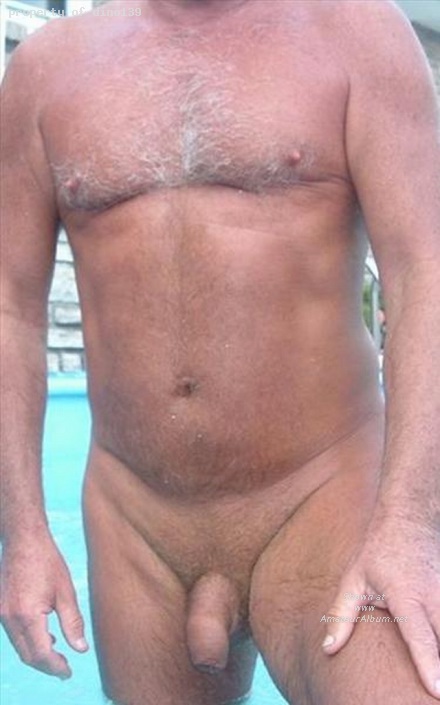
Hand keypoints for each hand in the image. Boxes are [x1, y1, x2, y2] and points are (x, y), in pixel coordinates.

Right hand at [0, 531, 88, 678]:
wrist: (23, 540)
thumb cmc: (47, 561)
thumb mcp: (66, 591)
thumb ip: (73, 622)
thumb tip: (81, 649)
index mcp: (28, 616)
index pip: (40, 655)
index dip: (55, 667)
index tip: (68, 672)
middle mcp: (10, 619)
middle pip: (27, 656)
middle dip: (46, 666)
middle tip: (65, 669)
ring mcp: (2, 614)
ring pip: (19, 647)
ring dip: (37, 655)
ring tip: (57, 655)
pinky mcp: (1, 608)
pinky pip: (14, 635)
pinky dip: (28, 642)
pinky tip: (45, 636)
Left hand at [322, 515, 439, 698]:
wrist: (408, 518)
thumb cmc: (377, 551)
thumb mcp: (353, 579)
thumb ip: (341, 615)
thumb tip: (327, 649)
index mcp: (405, 595)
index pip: (419, 634)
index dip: (429, 663)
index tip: (437, 690)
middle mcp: (433, 596)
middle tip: (438, 694)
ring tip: (439, 681)